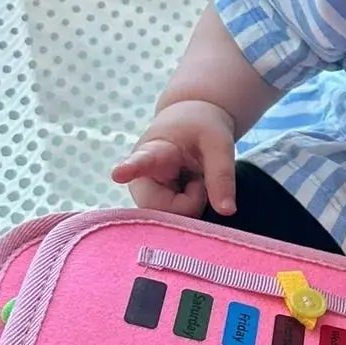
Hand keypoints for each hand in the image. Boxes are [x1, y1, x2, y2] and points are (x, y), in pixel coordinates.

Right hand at [111, 100, 237, 217]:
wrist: (191, 123)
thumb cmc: (201, 128)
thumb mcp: (219, 143)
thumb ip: (222, 175)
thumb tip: (227, 212)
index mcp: (154, 152)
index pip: (141, 161)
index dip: (130, 169)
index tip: (118, 174)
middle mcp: (142, 178)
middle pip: (160, 208)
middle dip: (189, 203)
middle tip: (198, 180)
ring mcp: (146, 196)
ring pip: (171, 219)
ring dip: (192, 205)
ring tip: (193, 180)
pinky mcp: (155, 208)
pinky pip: (176, 220)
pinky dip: (191, 209)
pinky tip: (189, 191)